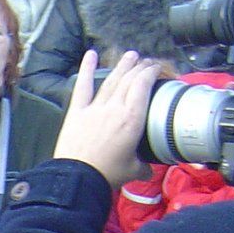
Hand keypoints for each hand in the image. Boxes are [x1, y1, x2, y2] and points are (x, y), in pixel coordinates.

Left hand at [53, 50, 155, 187]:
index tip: (157, 68)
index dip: (151, 72)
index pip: (143, 85)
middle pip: (129, 80)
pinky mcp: (77, 112)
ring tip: (130, 55)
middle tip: (146, 61)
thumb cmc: (107, 174)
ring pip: (111, 80)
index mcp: (132, 119)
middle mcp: (115, 108)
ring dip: (122, 66)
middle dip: (140, 67)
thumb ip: (143, 166)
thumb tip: (149, 169)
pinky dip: (86, 69)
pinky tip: (90, 55)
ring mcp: (95, 108)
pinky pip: (83, 86)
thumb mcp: (133, 171)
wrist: (78, 178)